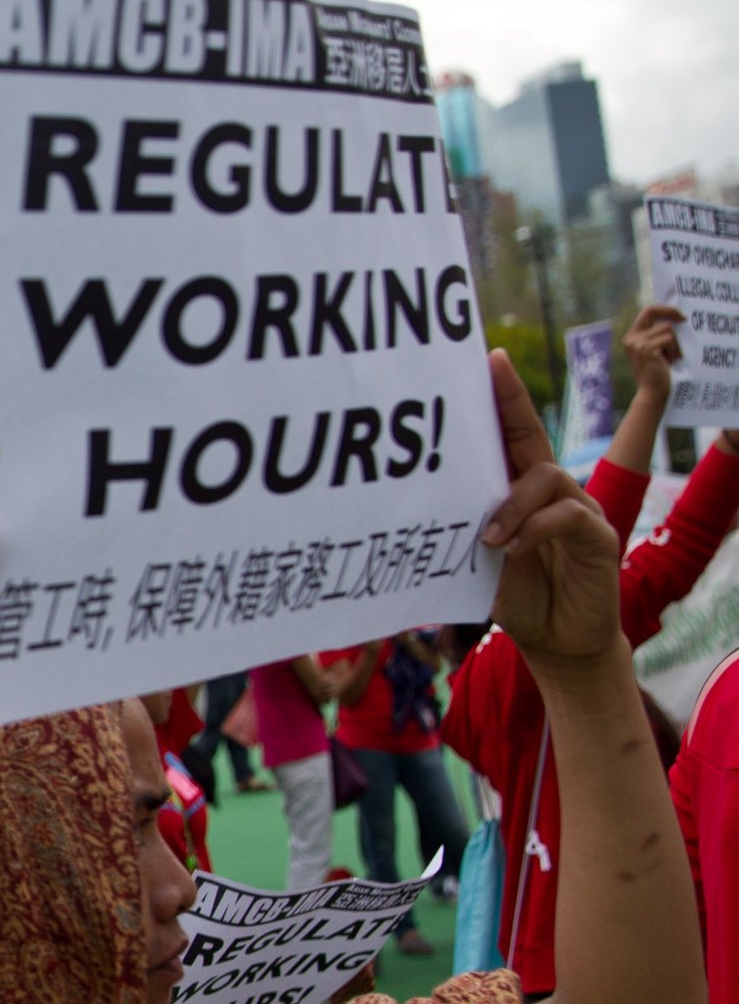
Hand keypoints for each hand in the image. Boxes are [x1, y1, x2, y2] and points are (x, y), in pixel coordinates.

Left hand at [481, 352, 624, 668]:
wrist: (557, 642)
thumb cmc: (514, 597)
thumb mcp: (477, 563)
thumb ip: (460, 534)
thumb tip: (405, 514)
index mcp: (520, 491)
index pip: (511, 436)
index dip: (501, 398)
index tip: (482, 361)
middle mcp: (552, 491)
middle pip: (533, 435)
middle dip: (511, 402)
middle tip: (490, 372)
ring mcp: (578, 510)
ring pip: (548, 475)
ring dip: (512, 502)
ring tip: (488, 537)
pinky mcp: (598, 537)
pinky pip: (570, 515)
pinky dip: (537, 527)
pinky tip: (513, 547)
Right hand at [624, 304, 685, 401]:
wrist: (653, 394)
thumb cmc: (659, 373)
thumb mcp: (657, 350)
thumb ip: (658, 334)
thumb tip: (677, 317)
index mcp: (631, 337)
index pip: (648, 311)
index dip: (664, 308)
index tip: (679, 314)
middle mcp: (631, 339)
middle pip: (658, 317)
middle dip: (673, 319)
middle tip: (685, 320)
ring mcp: (636, 344)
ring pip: (667, 329)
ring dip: (675, 343)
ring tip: (671, 358)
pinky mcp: (645, 349)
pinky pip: (669, 339)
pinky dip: (674, 350)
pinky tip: (669, 362)